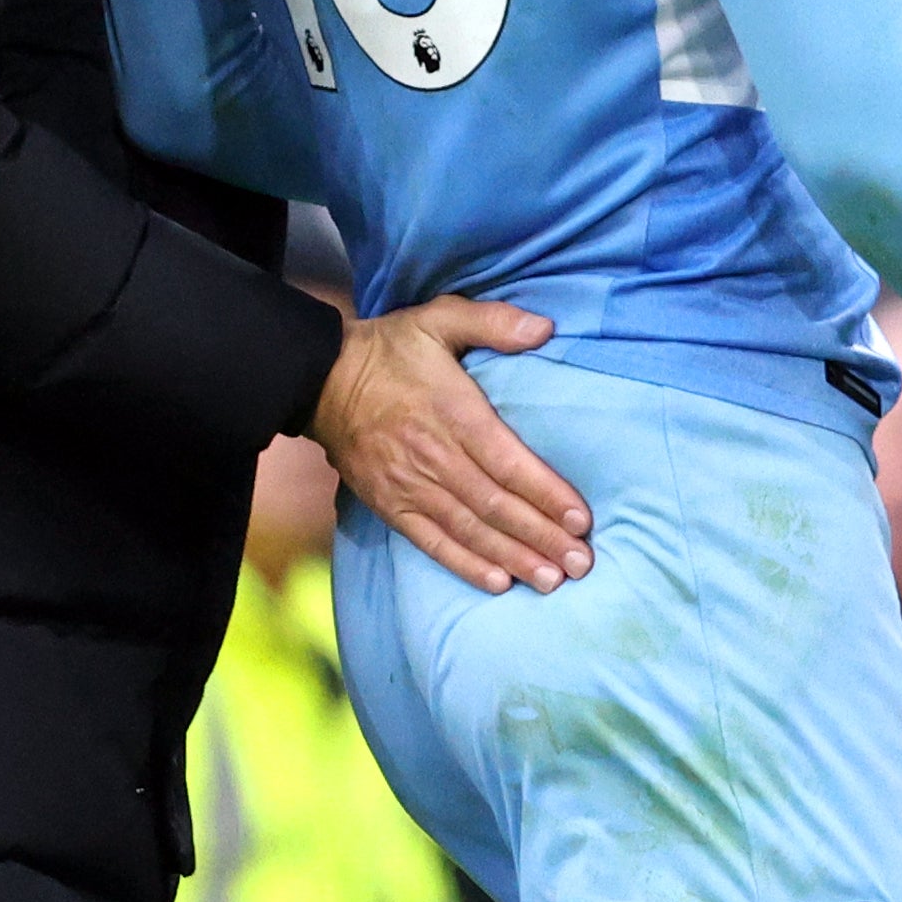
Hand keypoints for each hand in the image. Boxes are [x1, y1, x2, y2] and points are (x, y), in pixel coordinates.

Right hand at [313, 296, 589, 593]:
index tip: (581, 519)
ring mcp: (409, 485)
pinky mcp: (390, 505)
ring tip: (551, 580)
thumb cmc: (389, 349)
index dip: (546, 493)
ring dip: (513, 558)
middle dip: (541, 537)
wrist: (320, 378)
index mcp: (453, 411)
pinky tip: (498, 583)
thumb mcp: (439, 318)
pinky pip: (432, 542)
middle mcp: (434, 455)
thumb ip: (492, 321)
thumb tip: (545, 328)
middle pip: (495, 504)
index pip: (508, 461)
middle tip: (580, 563)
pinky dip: (466, 565)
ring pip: (469, 529)